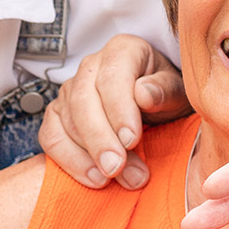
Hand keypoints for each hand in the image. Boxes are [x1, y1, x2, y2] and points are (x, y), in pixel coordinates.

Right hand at [39, 34, 187, 188]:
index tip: (131, 139)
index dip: (119, 110)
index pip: (112, 78)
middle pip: (83, 101)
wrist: (155, 106)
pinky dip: (69, 161)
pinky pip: (51, 137)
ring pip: (66, 121)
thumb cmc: (165, 95)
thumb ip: (165, 91)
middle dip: (100, 139)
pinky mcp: (57, 115)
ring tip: (115, 177)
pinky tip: (94, 178)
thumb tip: (143, 94)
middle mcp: (91, 66)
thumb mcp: (177, 91)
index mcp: (123, 51)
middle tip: (117, 167)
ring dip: (89, 155)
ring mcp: (69, 90)